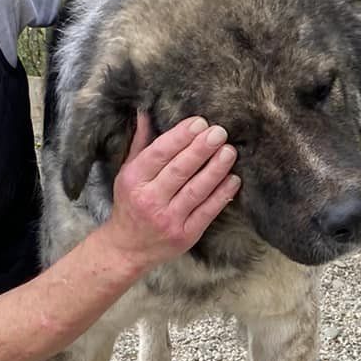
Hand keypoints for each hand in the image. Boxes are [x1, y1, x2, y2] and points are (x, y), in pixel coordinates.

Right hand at [103, 113, 239, 272]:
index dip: (180, 137)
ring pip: (196, 190)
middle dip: (201, 149)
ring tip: (230, 151)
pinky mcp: (185, 235)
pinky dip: (221, 195)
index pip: (159, 154)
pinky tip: (233, 179)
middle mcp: (149, 200)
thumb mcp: (127, 172)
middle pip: (179, 170)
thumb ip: (140, 143)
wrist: (128, 248)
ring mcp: (168, 219)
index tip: (199, 122)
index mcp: (133, 180)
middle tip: (219, 132)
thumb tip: (146, 112)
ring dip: (215, 169)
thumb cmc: (130, 203)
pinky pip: (207, 212)